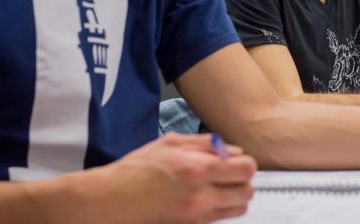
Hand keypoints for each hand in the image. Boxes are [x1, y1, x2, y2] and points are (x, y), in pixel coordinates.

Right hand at [90, 133, 256, 223]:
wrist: (111, 200)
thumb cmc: (136, 170)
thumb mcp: (170, 143)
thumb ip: (206, 144)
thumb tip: (232, 150)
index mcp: (198, 168)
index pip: (245, 168)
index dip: (243, 162)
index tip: (234, 161)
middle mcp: (202, 194)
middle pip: (247, 190)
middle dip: (243, 180)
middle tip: (230, 174)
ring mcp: (198, 215)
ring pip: (239, 208)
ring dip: (236, 196)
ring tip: (219, 187)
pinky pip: (222, 218)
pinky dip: (222, 209)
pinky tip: (206, 198)